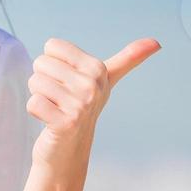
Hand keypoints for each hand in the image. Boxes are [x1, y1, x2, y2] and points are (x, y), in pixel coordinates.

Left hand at [27, 36, 160, 166]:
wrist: (70, 148)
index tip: (67, 80)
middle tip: (59, 97)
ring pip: (35, 82)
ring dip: (39, 96)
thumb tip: (157, 42)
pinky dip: (35, 112)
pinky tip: (49, 120)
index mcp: (97, 69)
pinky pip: (33, 103)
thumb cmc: (83, 107)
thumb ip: (128, 59)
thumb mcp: (106, 80)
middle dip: (43, 80)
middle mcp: (92, 85)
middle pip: (41, 63)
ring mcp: (81, 105)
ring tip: (55, 108)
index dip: (53, 63)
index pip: (52, 46)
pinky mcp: (65, 123)